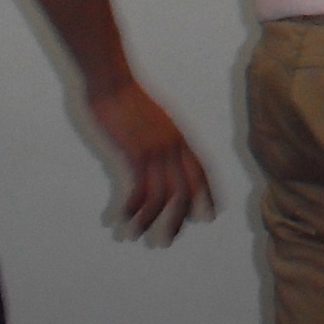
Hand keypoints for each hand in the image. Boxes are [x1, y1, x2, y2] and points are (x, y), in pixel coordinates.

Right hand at [85, 79, 215, 239]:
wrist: (112, 82)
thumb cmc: (129, 99)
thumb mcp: (155, 120)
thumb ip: (163, 137)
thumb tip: (165, 152)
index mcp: (181, 137)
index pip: (202, 171)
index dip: (208, 194)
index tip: (210, 216)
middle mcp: (174, 146)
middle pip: (185, 191)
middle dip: (177, 219)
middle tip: (167, 242)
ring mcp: (156, 151)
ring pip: (162, 196)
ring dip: (149, 221)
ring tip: (135, 237)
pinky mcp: (135, 154)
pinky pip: (139, 190)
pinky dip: (131, 209)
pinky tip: (120, 220)